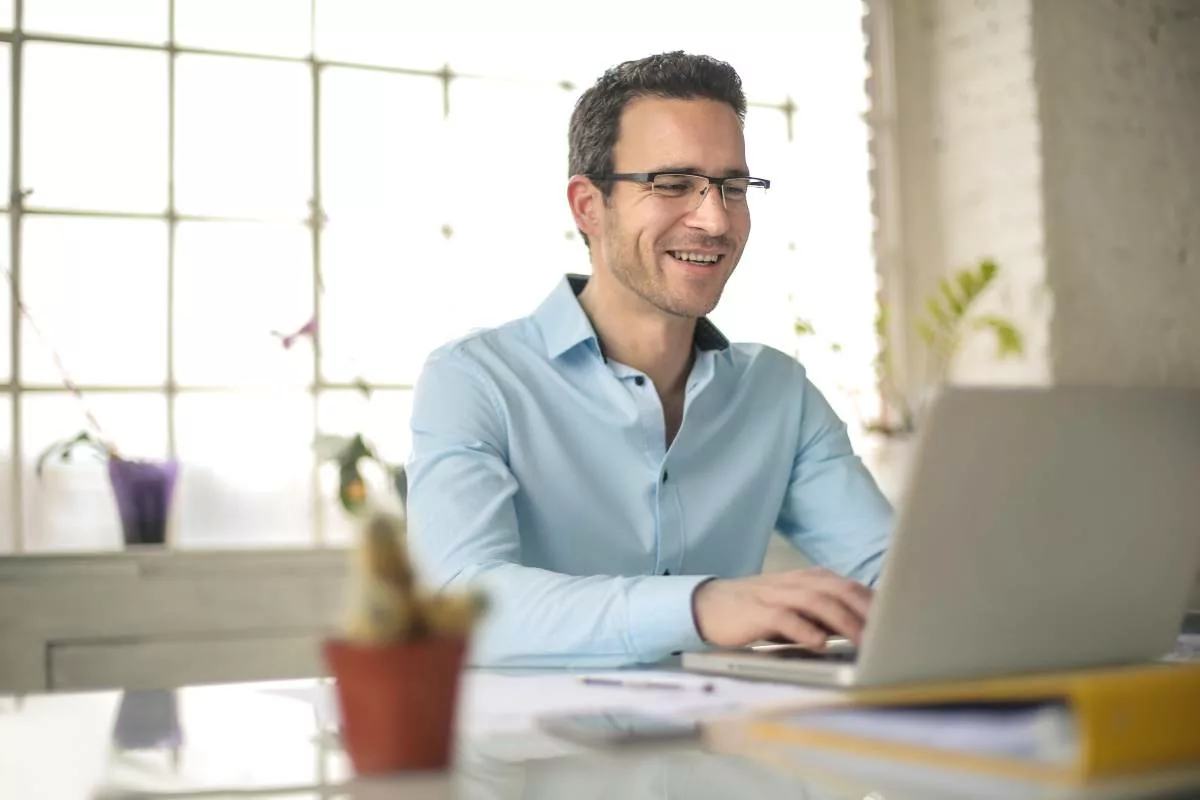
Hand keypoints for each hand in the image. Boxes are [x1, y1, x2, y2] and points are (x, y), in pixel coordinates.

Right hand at [691, 569, 872, 648]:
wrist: (710, 605)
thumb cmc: (759, 610)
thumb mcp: (795, 606)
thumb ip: (824, 612)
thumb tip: (864, 629)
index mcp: (809, 579)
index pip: (850, 586)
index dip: (875, 603)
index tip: (898, 621)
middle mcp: (796, 582)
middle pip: (839, 590)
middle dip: (867, 610)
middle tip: (889, 632)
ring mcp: (777, 595)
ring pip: (818, 602)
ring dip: (843, 622)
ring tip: (863, 641)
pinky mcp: (758, 611)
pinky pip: (785, 618)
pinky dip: (805, 629)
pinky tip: (819, 643)